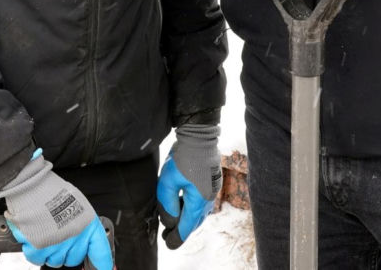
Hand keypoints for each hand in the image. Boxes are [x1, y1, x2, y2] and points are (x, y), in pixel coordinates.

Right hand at [0, 152, 112, 269]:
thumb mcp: (76, 203)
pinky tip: (34, 235)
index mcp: (87, 225)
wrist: (32, 185)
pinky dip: (34, 250)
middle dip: (67, 250)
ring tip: (46, 230)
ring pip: (54, 260)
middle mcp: (74, 239)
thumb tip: (87, 241)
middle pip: (73, 259)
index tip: (104, 268)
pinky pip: (37, 259)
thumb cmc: (52, 191)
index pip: (100, 252)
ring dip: (50, 249)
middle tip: (60, 232)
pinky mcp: (38, 249)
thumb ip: (82, 224)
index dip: (103, 264)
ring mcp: (56, 246)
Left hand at [156, 123, 221, 247]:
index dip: (176, 237)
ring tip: (174, 221)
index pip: (186, 226)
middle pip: (194, 222)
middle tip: (168, 235)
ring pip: (199, 213)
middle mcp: (209, 199)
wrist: (199, 136)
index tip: (168, 243)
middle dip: (181, 229)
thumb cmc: (183, 157)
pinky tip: (183, 203)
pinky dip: (192, 208)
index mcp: (199, 201)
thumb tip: (170, 220)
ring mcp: (213, 191)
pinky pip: (202, 203)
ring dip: (187, 218)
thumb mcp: (168, 180)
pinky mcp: (212, 183)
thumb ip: (168, 203)